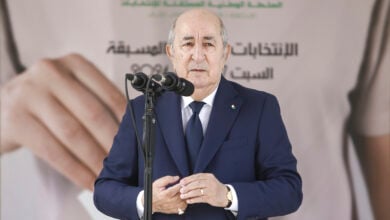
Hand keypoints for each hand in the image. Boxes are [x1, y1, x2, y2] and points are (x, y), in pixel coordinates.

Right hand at [0, 53, 125, 189]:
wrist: (1, 108)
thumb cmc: (46, 101)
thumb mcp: (70, 89)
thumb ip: (96, 101)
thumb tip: (129, 132)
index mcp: (74, 63)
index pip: (109, 94)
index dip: (126, 122)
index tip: (138, 141)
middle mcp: (51, 72)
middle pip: (93, 113)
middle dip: (112, 143)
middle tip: (126, 163)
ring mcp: (30, 94)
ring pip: (73, 133)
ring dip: (95, 159)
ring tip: (108, 175)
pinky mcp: (15, 120)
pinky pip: (53, 151)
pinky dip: (74, 170)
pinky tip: (87, 180)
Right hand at [143, 176, 186, 213]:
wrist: (149, 202)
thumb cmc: (153, 192)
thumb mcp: (158, 183)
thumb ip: (167, 179)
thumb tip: (177, 178)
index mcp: (166, 194)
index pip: (178, 188)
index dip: (182, 184)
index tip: (182, 182)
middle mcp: (169, 201)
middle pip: (182, 195)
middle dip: (184, 190)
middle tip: (184, 187)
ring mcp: (171, 207)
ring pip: (183, 202)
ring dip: (185, 197)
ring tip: (183, 193)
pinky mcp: (172, 210)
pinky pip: (182, 208)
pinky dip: (184, 203)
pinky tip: (181, 199)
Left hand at [179, 173, 228, 206]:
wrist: (225, 195)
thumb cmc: (214, 187)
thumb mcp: (209, 180)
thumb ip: (199, 180)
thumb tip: (185, 182)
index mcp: (209, 176)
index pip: (196, 176)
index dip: (188, 179)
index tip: (181, 182)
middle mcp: (210, 182)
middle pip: (196, 183)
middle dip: (187, 187)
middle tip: (181, 189)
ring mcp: (211, 190)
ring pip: (197, 191)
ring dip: (188, 194)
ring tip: (182, 196)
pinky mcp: (211, 198)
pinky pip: (200, 199)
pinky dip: (193, 200)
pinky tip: (188, 201)